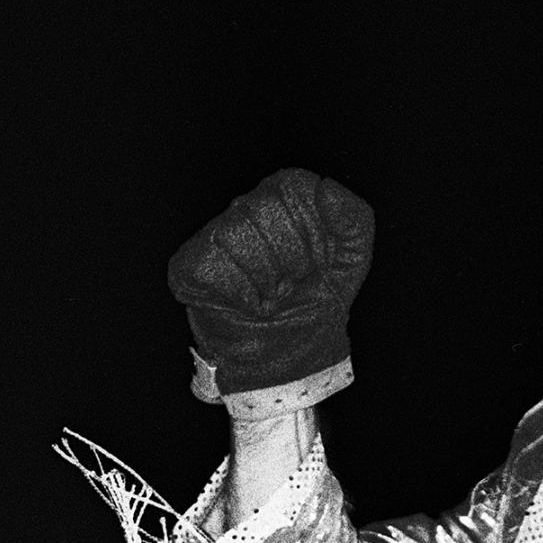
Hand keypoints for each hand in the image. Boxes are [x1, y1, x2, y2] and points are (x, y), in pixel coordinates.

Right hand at [167, 168, 372, 402]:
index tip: (314, 261)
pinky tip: (248, 304)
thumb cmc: (316, 304)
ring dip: (263, 278)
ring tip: (270, 296)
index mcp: (283, 200)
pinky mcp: (189, 266)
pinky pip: (209, 262)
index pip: (290, 185)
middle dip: (288, 258)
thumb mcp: (352, 261)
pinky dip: (238, 291)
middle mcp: (245, 209)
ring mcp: (214, 236)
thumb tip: (327, 187)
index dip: (307, 228)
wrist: (289, 357)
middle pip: (262, 208)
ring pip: (233, 234)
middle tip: (291, 284)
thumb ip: (353, 218)